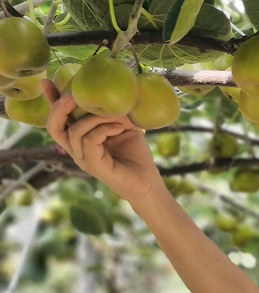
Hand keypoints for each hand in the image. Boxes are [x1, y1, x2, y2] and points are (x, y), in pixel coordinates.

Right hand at [42, 79, 163, 205]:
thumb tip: (112, 97)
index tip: (48, 81)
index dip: (52, 101)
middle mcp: (77, 150)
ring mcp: (83, 159)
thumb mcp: (124, 127)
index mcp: (80, 140)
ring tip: (116, 117)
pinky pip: (90, 140)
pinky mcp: (93, 165)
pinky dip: (104, 129)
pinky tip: (119, 128)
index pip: (59, 120)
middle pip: (54, 126)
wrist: (148, 183)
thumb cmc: (136, 156)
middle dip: (60, 106)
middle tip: (75, 94)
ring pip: (75, 131)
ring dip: (95, 118)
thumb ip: (114, 114)